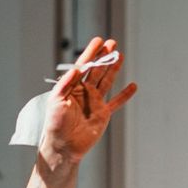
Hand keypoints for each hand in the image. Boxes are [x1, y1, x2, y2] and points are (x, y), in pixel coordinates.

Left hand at [42, 37, 138, 163]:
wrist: (64, 146)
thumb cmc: (55, 125)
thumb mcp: (56, 102)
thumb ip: (65, 85)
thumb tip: (76, 68)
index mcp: (71, 88)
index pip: (82, 66)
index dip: (90, 53)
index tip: (98, 40)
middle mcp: (83, 93)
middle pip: (96, 70)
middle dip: (103, 56)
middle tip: (112, 42)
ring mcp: (94, 103)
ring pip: (106, 82)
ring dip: (113, 69)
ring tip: (120, 55)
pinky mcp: (103, 114)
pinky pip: (116, 102)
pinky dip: (125, 95)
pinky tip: (132, 86)